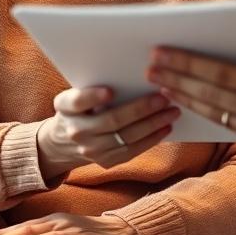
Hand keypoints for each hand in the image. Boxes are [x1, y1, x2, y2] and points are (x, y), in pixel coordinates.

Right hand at [37, 86, 180, 178]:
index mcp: (65, 107)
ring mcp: (91, 150)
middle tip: (163, 97)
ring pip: (126, 138)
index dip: (93, 96)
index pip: (77, 101)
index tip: (110, 91)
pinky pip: (131, 151)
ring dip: (153, 125)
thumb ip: (94, 85)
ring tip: (172, 112)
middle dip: (140, 109)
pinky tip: (166, 128)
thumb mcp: (75, 94)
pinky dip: (151, 140)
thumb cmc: (79, 109)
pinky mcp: (104, 162)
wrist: (63, 143)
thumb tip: (134, 72)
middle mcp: (76, 131)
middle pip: (111, 120)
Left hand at [146, 3, 235, 162]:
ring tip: (158, 83)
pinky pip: (226, 126)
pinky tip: (184, 103)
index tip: (166, 52)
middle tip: (150, 65)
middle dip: (179, 79)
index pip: (228, 76)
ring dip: (185, 97)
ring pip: (216, 113)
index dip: (193, 64)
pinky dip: (203, 114)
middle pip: (214, 95)